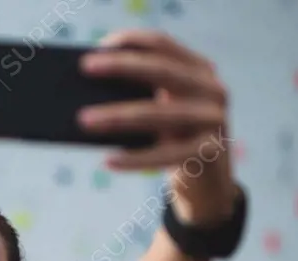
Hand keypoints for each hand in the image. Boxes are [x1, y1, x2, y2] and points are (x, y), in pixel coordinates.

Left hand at [77, 29, 237, 223]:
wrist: (207, 183)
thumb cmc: (172, 140)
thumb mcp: (160, 113)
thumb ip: (138, 97)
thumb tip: (86, 95)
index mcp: (198, 70)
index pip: (163, 44)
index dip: (131, 41)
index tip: (99, 45)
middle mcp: (211, 89)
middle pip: (162, 71)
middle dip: (121, 67)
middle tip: (85, 68)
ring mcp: (213, 120)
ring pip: (157, 114)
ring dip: (116, 116)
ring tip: (83, 120)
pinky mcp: (209, 152)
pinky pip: (164, 155)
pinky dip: (134, 159)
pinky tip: (107, 161)